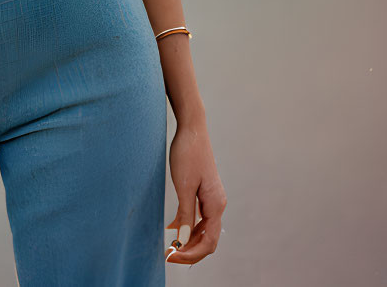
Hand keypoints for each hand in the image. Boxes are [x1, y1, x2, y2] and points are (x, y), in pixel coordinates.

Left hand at [165, 117, 225, 264]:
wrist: (192, 128)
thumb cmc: (187, 153)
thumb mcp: (183, 186)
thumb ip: (186, 214)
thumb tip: (184, 241)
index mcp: (216, 205)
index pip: (208, 242)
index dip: (191, 254)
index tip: (172, 257)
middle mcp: (217, 204)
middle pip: (208, 239)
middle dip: (189, 250)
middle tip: (168, 255)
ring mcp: (212, 198)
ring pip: (203, 229)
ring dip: (189, 240)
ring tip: (170, 246)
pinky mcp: (205, 191)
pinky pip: (199, 216)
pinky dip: (188, 226)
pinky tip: (173, 227)